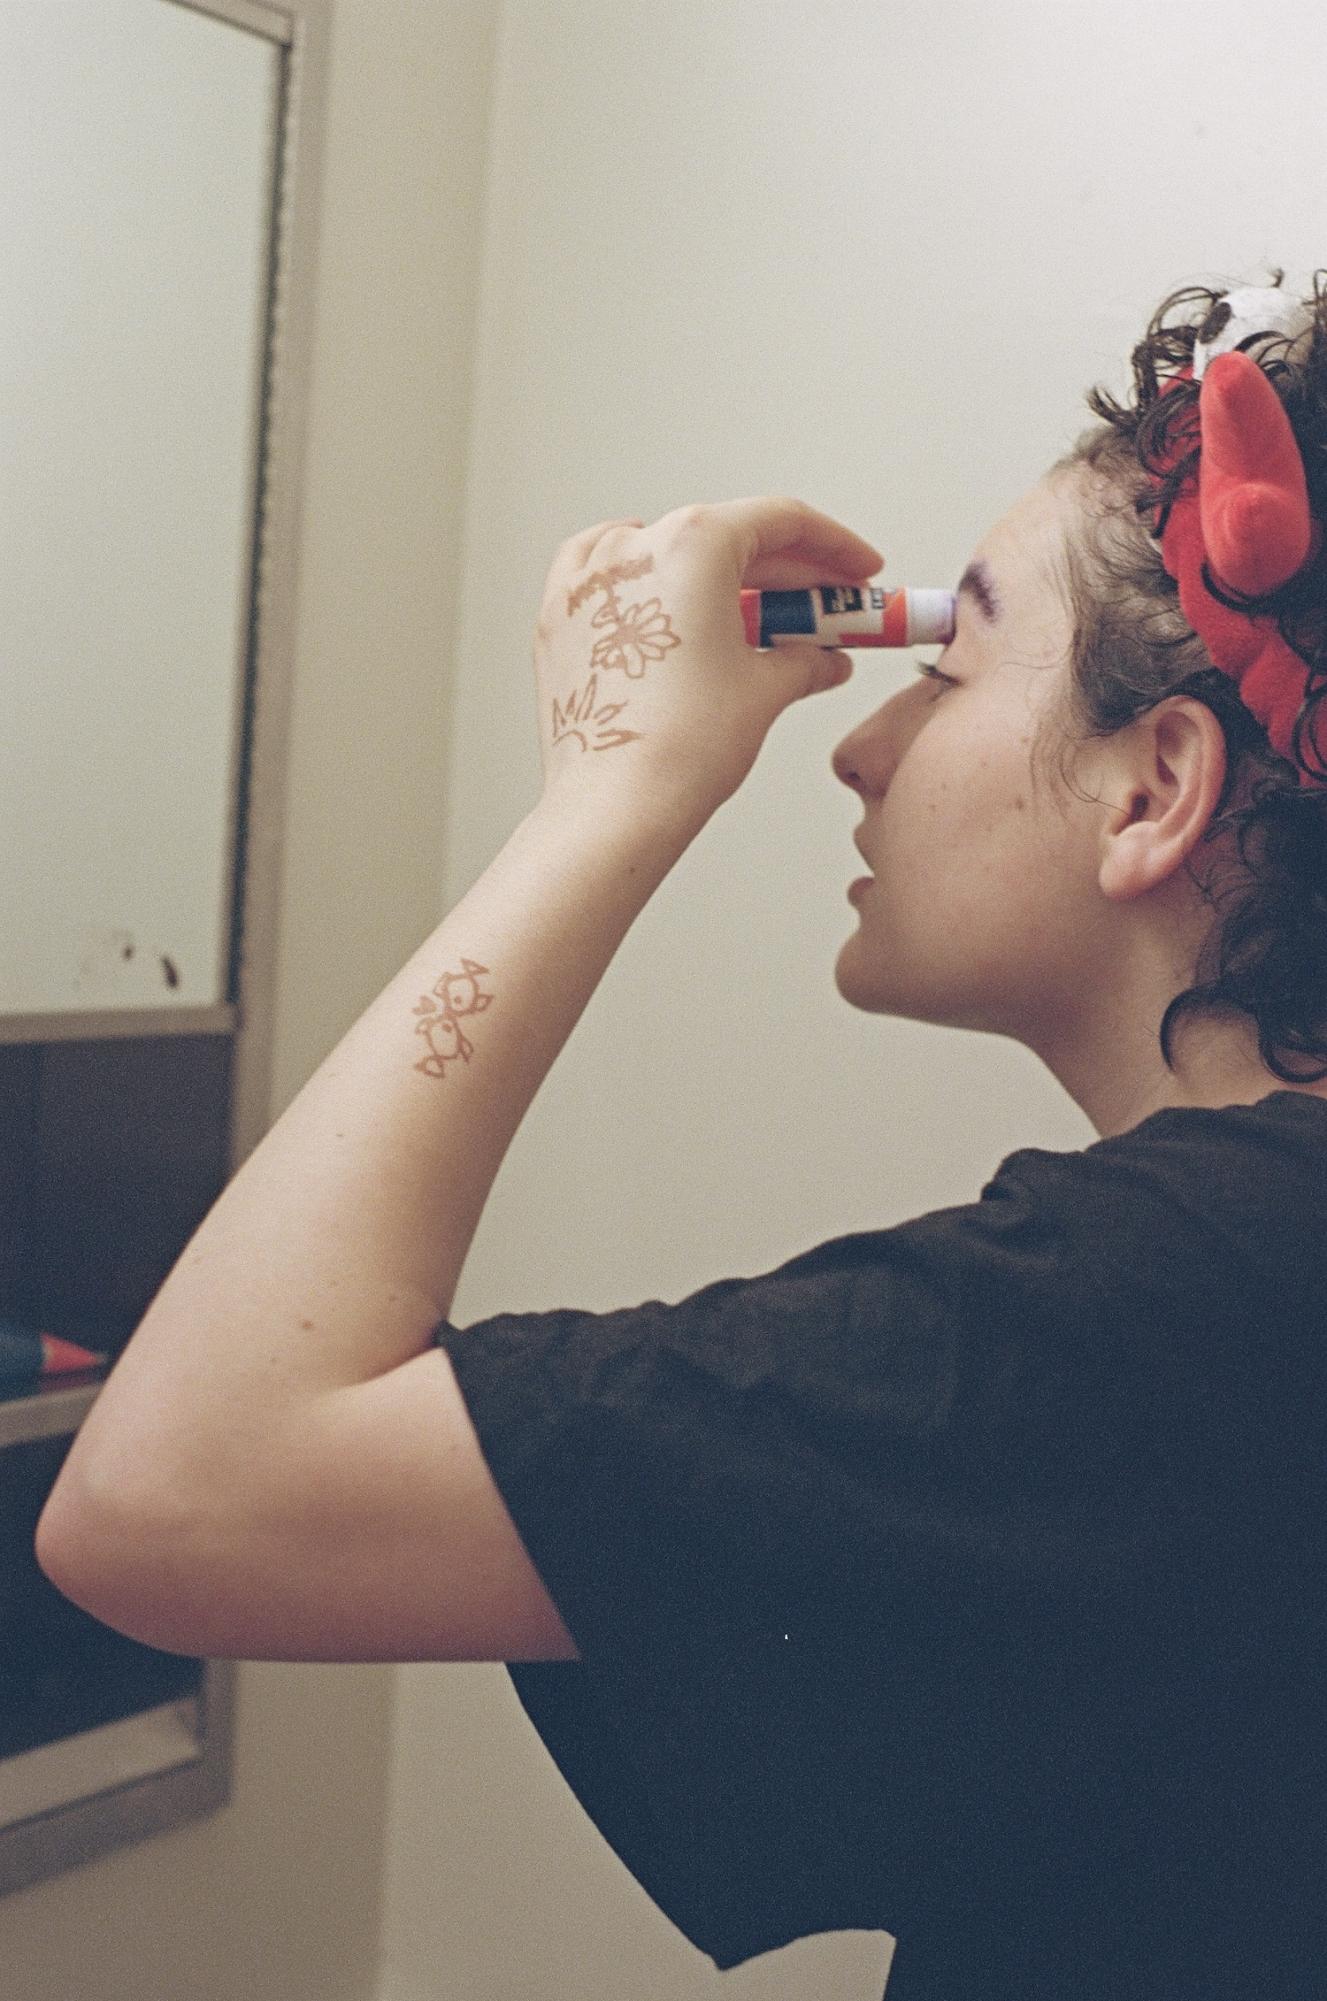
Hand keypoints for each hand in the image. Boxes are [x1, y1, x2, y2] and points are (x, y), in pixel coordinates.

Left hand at [532, 496, 883, 817]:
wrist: (615, 806)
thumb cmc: (680, 748)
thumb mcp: (765, 691)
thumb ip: (804, 660)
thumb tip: (822, 659)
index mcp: (693, 544)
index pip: (782, 521)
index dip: (834, 545)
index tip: (857, 569)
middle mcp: (635, 547)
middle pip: (730, 537)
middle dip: (788, 572)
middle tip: (826, 605)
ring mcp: (590, 581)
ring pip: (670, 552)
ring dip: (721, 578)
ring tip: (759, 618)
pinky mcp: (560, 617)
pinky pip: (610, 576)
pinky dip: (649, 581)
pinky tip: (670, 600)